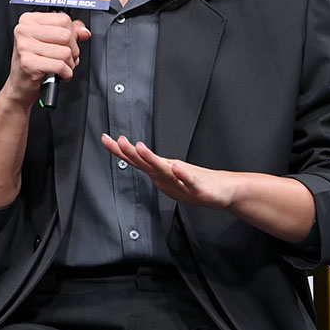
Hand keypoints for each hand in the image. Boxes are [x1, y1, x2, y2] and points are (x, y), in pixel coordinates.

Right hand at [3, 12, 90, 107]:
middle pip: (66, 35)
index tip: (67, 43)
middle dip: (73, 50)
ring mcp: (25, 47)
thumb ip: (69, 31)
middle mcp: (24, 31)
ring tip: (62, 66)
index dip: (72, 33)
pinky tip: (60, 74)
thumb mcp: (50, 40)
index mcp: (29, 20)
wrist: (20, 83)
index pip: (63, 19)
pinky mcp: (28, 63)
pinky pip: (60, 66)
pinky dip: (66, 73)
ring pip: (65, 52)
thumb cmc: (34, 60)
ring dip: (70, 63)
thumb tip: (83, 31)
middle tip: (66, 57)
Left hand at [101, 134, 238, 209]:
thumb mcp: (167, 177)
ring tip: (140, 148)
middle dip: (131, 152)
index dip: (120, 151)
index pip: (135, 159)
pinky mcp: (198, 187)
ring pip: (165, 169)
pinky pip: (189, 180)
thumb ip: (150, 169)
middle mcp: (170, 171)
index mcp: (161, 170)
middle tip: (118, 140)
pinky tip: (176, 167)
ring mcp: (184, 178)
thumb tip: (132, 159)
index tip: (105, 138)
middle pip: (146, 161)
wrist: (225, 190)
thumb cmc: (196, 183)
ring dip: (152, 158)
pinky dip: (182, 174)